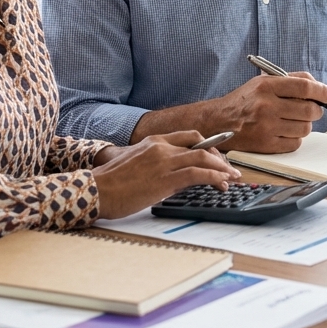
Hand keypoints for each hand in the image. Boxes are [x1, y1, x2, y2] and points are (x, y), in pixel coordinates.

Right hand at [92, 131, 240, 219]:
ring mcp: (164, 161)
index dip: (207, 145)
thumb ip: (155, 164)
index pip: (188, 136)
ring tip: (232, 178)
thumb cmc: (110, 183)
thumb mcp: (135, 165)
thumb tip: (174, 177)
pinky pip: (198, 173)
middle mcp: (161, 147)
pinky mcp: (165, 179)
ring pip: (203, 157)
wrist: (94, 191)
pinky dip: (215, 177)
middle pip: (200, 145)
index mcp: (153, 142)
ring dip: (222, 168)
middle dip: (219, 157)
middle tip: (228, 169)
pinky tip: (221, 183)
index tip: (218, 155)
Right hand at [212, 72, 326, 153]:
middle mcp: (266, 106)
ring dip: (305, 125)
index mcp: (266, 86)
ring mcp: (266, 127)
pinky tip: (285, 132)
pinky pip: (295, 143)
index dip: (323, 91)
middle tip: (312, 109)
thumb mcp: (262, 82)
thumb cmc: (244, 101)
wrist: (218, 122)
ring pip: (305, 128)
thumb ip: (289, 80)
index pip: (304, 86)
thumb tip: (317, 86)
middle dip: (316, 110)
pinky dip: (295, 138)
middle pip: (309, 109)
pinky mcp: (265, 145)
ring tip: (294, 120)